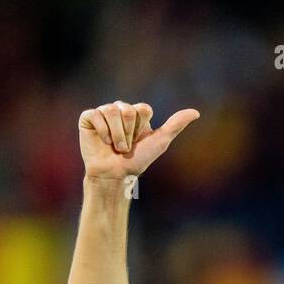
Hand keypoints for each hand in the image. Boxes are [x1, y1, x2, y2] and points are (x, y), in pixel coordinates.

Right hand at [78, 101, 199, 178]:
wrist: (115, 175)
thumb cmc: (137, 161)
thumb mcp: (159, 142)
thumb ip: (176, 125)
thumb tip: (196, 112)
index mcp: (136, 113)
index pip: (143, 109)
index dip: (141, 128)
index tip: (139, 142)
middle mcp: (120, 110)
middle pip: (127, 110)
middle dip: (128, 133)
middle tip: (125, 147)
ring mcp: (103, 113)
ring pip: (111, 111)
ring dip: (116, 135)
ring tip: (114, 146)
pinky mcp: (88, 118)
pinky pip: (95, 114)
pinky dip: (102, 131)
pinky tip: (102, 141)